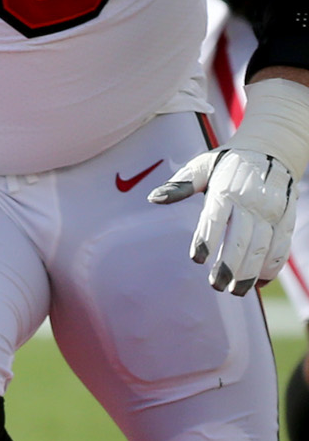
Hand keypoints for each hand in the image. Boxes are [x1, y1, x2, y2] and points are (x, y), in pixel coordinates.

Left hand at [152, 146, 299, 295]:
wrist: (272, 149)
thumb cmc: (227, 163)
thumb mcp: (202, 166)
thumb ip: (180, 184)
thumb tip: (154, 197)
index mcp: (226, 190)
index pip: (215, 217)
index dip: (206, 239)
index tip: (196, 259)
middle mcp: (252, 201)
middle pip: (241, 238)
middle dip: (229, 265)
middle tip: (216, 286)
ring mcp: (272, 211)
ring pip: (263, 246)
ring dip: (251, 271)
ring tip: (236, 291)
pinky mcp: (287, 217)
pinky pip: (282, 245)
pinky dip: (273, 265)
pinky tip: (260, 282)